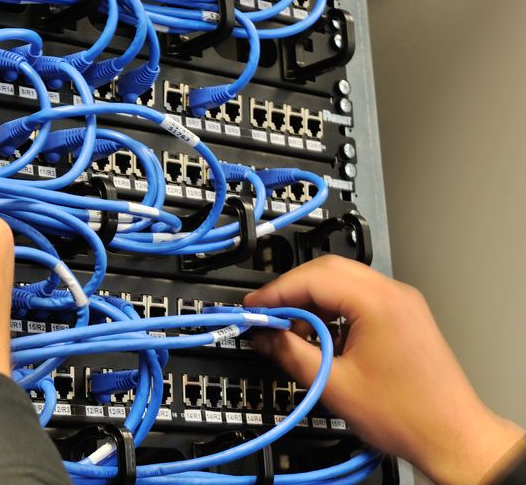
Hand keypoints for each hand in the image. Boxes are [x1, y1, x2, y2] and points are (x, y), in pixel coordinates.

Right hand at [245, 256, 522, 484]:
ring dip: (312, 298)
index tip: (253, 307)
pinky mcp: (404, 315)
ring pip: (343, 281)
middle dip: (292, 290)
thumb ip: (292, 354)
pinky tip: (319, 333)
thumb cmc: (407, 415)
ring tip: (290, 328)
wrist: (453, 436)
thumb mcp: (334, 385)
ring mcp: (402, 302)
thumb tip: (265, 337)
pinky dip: (333, 307)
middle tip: (266, 314)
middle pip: (327, 270)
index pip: (313, 278)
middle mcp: (394, 294)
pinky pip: (359, 296)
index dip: (276, 292)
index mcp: (378, 303)